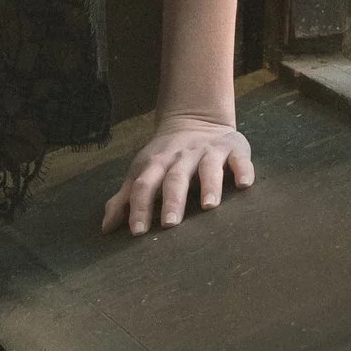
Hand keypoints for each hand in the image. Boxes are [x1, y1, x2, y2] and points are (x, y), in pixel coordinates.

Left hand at [99, 113, 255, 238]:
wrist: (196, 118)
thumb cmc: (166, 158)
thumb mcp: (143, 172)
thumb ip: (125, 199)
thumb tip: (106, 228)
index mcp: (157, 163)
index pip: (144, 185)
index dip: (139, 207)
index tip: (137, 232)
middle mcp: (182, 156)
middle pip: (174, 178)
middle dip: (171, 200)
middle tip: (170, 224)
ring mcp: (209, 151)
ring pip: (208, 168)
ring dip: (208, 186)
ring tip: (209, 206)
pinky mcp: (234, 149)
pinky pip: (239, 160)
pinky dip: (243, 170)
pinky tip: (244, 185)